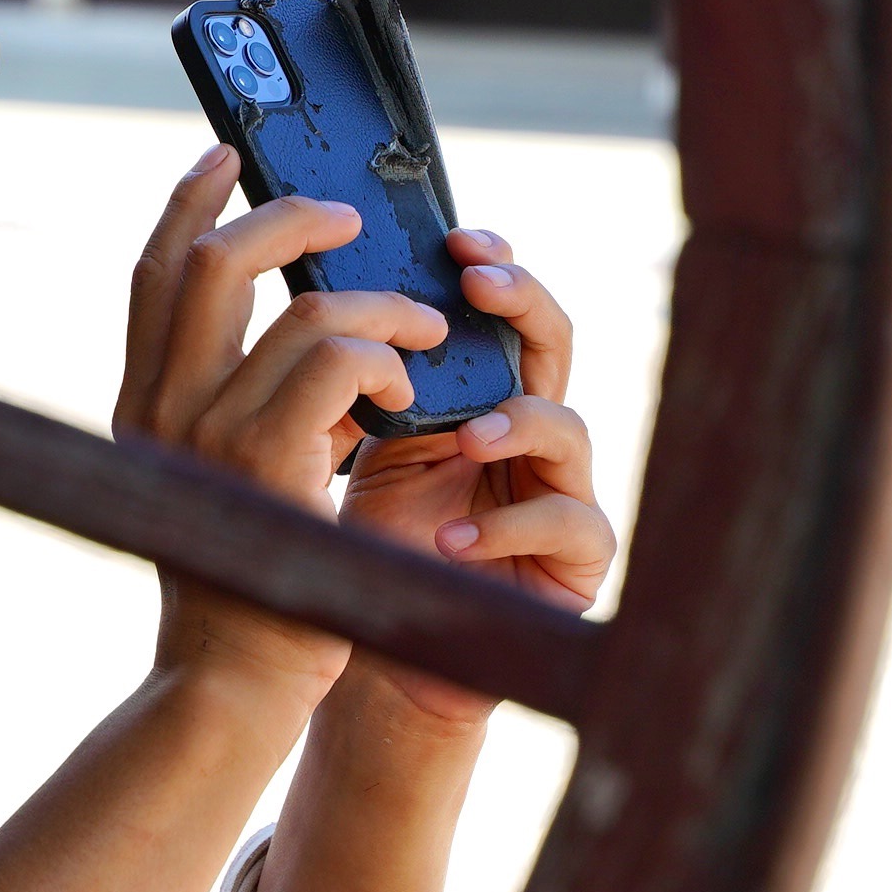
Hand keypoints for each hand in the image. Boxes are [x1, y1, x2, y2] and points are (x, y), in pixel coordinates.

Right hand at [116, 149, 449, 697]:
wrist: (231, 682)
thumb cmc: (247, 587)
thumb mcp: (229, 479)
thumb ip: (248, 406)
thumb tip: (316, 334)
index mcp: (143, 404)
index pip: (153, 274)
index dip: (189, 205)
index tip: (225, 160)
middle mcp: (161, 408)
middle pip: (214, 260)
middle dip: (290, 218)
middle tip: (349, 218)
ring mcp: (207, 433)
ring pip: (305, 309)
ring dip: (382, 309)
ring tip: (422, 338)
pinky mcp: (265, 463)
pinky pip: (341, 362)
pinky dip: (390, 362)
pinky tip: (412, 400)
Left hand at [332, 230, 613, 724]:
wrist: (383, 653)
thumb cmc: (369, 544)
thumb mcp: (356, 447)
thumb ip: (357, 381)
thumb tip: (317, 289)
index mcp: (474, 394)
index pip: (498, 309)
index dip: (489, 265)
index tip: (452, 237)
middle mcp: (526, 431)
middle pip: (553, 342)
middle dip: (523, 302)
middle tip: (480, 285)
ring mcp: (558, 490)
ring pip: (569, 428)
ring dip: (516, 422)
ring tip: (466, 437)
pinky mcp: (575, 560)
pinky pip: (565, 522)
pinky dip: (505, 528)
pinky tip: (450, 540)